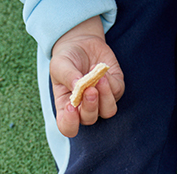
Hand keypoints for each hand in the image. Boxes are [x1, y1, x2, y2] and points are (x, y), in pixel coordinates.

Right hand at [50, 17, 124, 136]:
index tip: (71, 107)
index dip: (70, 123)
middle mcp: (85, 108)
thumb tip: (78, 85)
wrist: (82, 43)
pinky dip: (110, 80)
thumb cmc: (66, 59)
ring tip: (99, 78)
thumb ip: (67, 76)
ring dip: (105, 97)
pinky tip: (101, 69)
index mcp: (66, 108)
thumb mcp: (59, 64)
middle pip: (90, 119)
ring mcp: (102, 101)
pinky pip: (117, 92)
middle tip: (89, 89)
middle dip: (90, 106)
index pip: (68, 127)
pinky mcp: (116, 90)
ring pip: (108, 111)